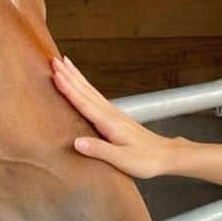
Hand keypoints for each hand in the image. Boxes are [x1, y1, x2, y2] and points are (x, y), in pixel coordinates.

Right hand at [51, 57, 174, 178]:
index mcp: (109, 123)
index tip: (55, 74)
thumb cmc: (147, 160)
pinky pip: (95, 96)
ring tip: (65, 63)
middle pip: (85, 90)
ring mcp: (113, 113)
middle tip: (54, 60)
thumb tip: (76, 142)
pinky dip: (85, 87)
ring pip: (90, 90)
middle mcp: (110, 114)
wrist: (167, 155)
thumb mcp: (122, 159)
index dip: (68, 88)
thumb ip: (99, 150)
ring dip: (76, 76)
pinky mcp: (115, 117)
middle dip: (68, 75)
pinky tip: (82, 85)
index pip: (84, 102)